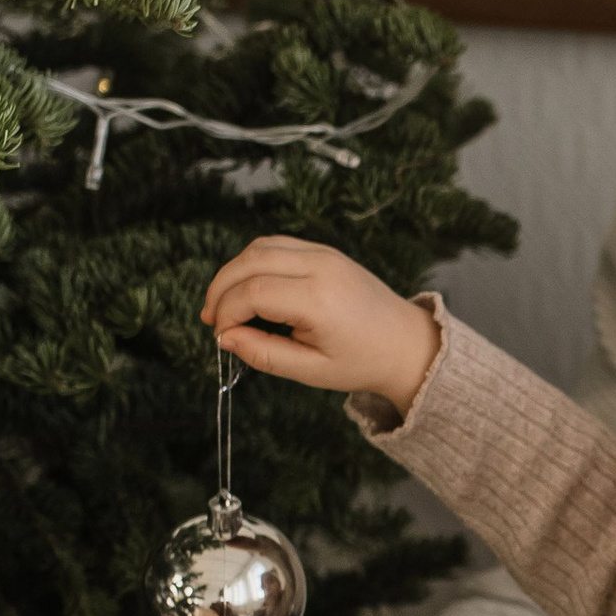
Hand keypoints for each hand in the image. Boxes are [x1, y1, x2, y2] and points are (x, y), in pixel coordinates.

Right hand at [203, 234, 438, 409]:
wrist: (405, 343)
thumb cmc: (362, 362)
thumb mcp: (310, 370)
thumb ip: (263, 354)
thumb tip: (225, 337)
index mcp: (319, 299)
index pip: (252, 292)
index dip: (226, 312)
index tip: (220, 336)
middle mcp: (321, 267)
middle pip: (249, 262)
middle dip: (220, 288)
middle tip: (210, 318)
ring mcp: (324, 253)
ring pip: (260, 247)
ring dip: (233, 271)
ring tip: (223, 304)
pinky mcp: (325, 250)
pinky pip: (277, 245)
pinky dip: (253, 262)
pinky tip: (246, 289)